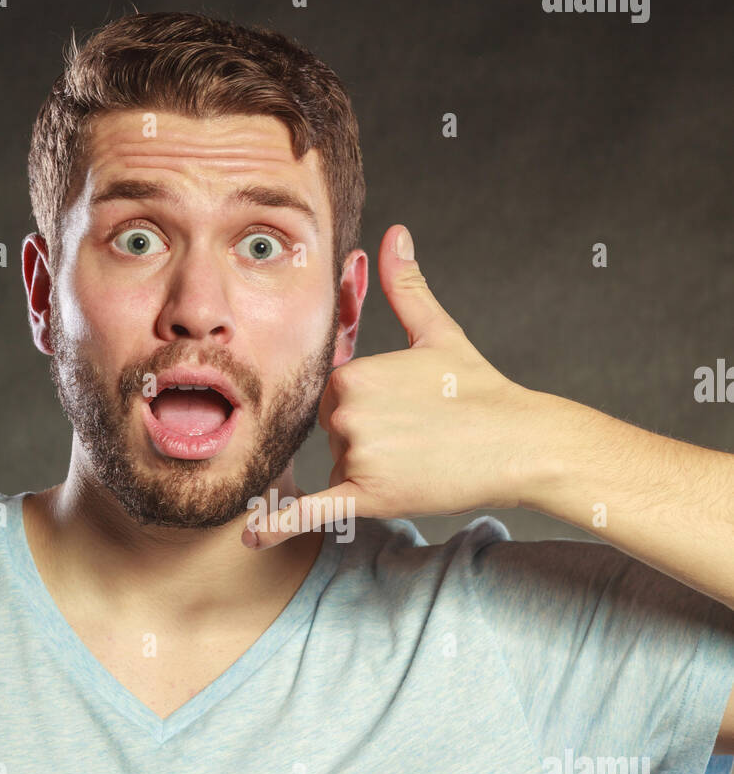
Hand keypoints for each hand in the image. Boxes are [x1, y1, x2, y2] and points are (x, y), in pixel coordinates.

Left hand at [241, 224, 542, 548]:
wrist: (520, 442)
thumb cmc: (481, 388)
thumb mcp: (438, 333)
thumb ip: (405, 287)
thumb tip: (394, 233)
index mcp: (354, 374)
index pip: (335, 396)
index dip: (370, 404)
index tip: (409, 407)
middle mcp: (348, 413)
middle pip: (335, 430)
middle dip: (371, 436)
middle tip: (421, 434)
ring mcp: (358, 454)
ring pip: (344, 465)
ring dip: (374, 468)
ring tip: (425, 457)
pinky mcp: (369, 496)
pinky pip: (315, 511)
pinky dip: (280, 527)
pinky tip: (253, 540)